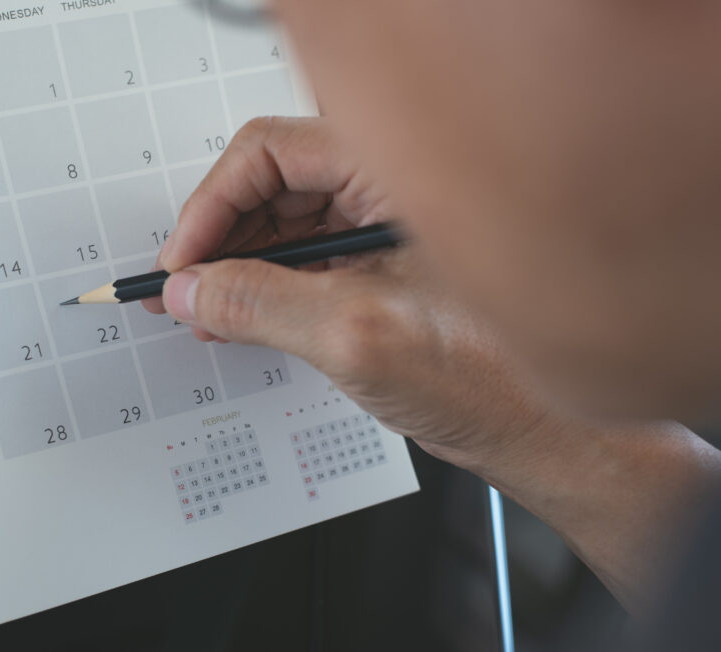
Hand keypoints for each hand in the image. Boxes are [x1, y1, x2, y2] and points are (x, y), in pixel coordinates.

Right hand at [150, 116, 547, 464]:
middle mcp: (385, 194)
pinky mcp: (373, 274)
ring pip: (282, 227)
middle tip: (182, 286)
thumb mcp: (357, 337)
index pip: (273, 152)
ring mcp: (379, 234)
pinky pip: (301, 263)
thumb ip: (261, 304)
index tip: (185, 259)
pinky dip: (261, 288)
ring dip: (234, 265)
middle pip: (272, 186)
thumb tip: (191, 289)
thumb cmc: (493, 376)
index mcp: (395, 176)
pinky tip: (234, 317)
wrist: (537, 430)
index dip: (214, 203)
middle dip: (219, 237)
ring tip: (201, 309)